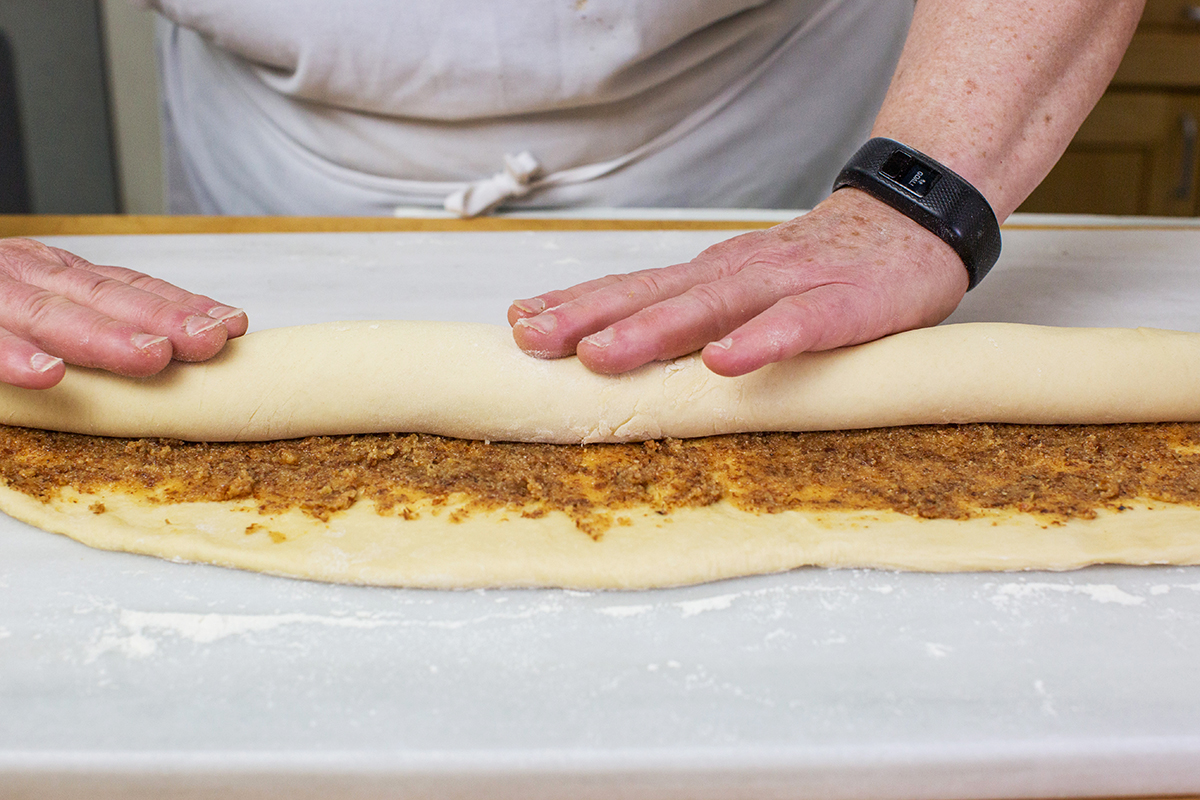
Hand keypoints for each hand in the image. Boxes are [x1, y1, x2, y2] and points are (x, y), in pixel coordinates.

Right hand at [0, 238, 247, 388]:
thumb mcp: (40, 294)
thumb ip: (93, 310)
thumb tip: (182, 340)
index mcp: (53, 272)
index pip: (128, 286)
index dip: (180, 303)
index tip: (232, 324)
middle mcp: (24, 273)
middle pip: (102, 297)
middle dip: (161, 319)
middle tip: (209, 340)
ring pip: (47, 313)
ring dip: (101, 338)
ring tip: (151, 358)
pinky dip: (11, 357)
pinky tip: (47, 376)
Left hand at [509, 190, 969, 375]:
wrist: (910, 223)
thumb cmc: (820, 267)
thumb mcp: (746, 285)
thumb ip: (696, 312)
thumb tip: (625, 347)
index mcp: (710, 276)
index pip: (634, 288)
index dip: (578, 305)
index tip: (522, 323)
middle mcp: (736, 274)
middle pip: (653, 295)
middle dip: (589, 318)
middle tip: (534, 340)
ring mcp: (786, 285)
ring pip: (711, 307)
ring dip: (652, 330)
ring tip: (601, 355)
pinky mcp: (840, 304)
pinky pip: (797, 325)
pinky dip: (760, 342)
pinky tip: (727, 362)